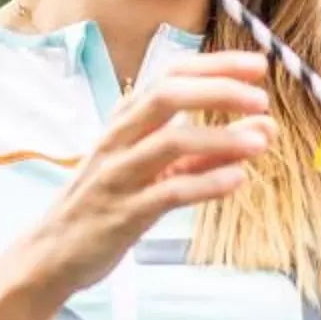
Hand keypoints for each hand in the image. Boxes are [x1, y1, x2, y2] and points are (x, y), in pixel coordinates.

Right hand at [19, 53, 275, 294]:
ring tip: (261, 141)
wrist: (55, 253)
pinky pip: (168, 192)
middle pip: (167, 97)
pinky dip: (206, 183)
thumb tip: (265, 127)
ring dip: (220, 139)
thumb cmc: (110, 201)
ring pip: (170, 143)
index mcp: (126, 120)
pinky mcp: (122, 214)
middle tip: (261, 97)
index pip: (171, 75)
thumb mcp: (160, 169)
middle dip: (217, 90)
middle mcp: (119, 140)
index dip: (216, 66)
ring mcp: (118, 176)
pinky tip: (237, 179)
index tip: (258, 66)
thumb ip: (211, 150)